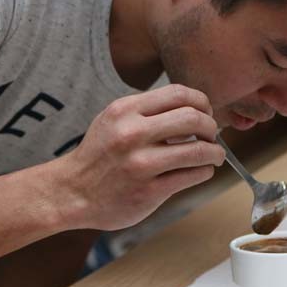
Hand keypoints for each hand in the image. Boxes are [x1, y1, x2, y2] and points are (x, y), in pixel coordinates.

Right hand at [63, 84, 224, 230]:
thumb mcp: (113, 120)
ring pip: (199, 150)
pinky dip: (204, 171)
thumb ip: (147, 111)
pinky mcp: (149, 191)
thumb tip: (192, 108)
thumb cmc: (98, 156)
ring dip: (214, 152)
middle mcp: (132, 134)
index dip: (201, 102)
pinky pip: (193, 175)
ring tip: (214, 155)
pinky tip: (199, 171)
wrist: (72, 192)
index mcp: (125, 110)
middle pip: (194, 118)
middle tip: (211, 135)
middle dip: (211, 127)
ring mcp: (142, 164)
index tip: (205, 112)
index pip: (178, 94)